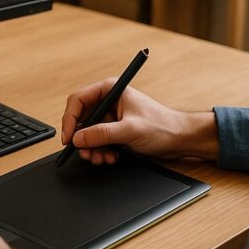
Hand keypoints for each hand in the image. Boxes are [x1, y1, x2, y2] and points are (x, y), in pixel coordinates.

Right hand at [61, 79, 219, 164]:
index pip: (79, 100)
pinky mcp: (114, 131)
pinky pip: (97, 142)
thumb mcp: (130, 130)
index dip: (70, 119)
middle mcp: (108, 102)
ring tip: (101, 158)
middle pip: (80, 119)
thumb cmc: (163, 126)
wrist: (180, 140)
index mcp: (111, 90)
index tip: (68, 137)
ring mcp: (110, 118)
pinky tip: (110, 157)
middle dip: (82, 139)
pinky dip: (100, 152)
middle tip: (85, 153)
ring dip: (92, 148)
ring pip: (87, 134)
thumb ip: (103, 134)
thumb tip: (78, 137)